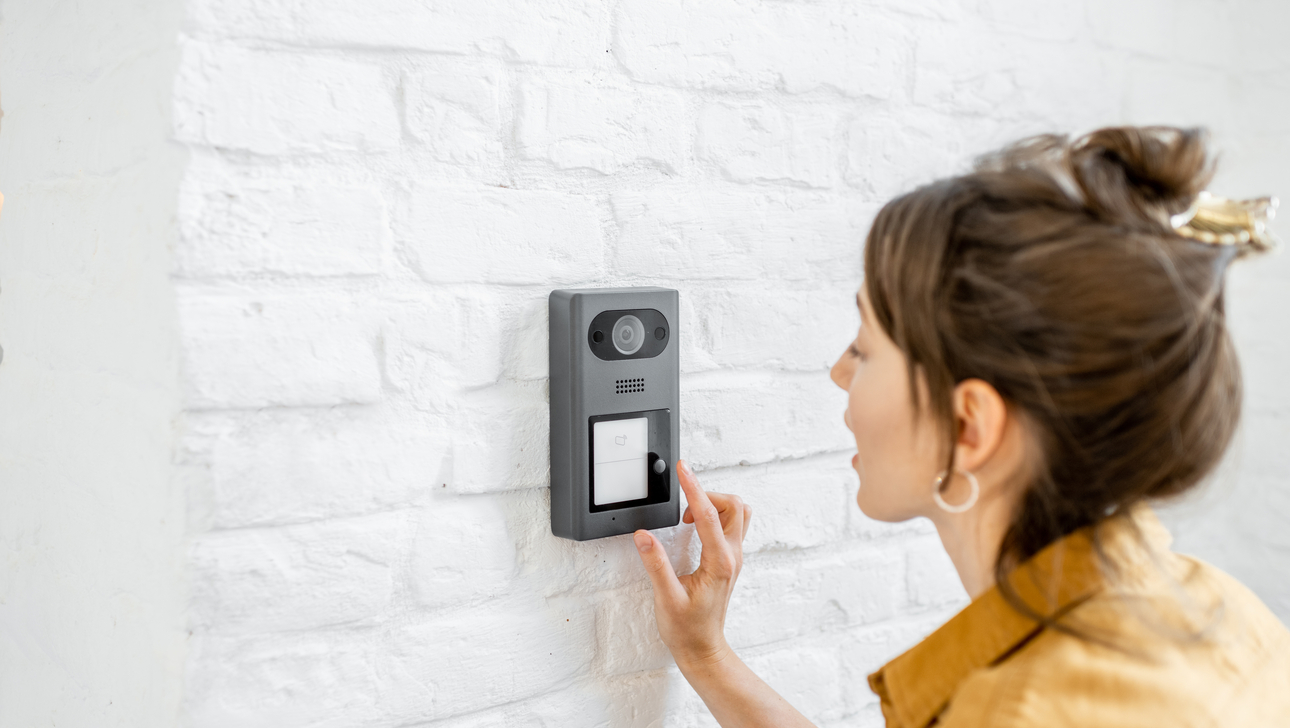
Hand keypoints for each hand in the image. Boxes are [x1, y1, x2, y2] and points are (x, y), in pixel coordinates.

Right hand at [633, 459, 752, 668]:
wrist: (702, 649)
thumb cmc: (687, 629)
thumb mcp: (666, 598)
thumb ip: (656, 565)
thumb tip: (644, 536)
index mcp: (719, 563)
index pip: (709, 515)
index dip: (694, 488)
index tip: (683, 470)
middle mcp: (731, 557)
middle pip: (734, 506)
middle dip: (708, 494)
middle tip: (682, 502)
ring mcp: (733, 558)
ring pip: (738, 514)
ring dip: (715, 504)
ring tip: (688, 516)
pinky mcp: (729, 561)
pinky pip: (732, 526)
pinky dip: (716, 516)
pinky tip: (695, 526)